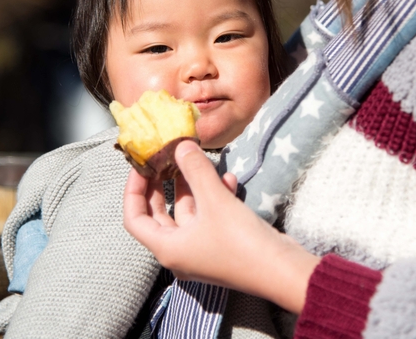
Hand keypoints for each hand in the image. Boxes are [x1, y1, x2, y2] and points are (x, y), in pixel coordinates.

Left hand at [123, 139, 319, 313]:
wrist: (281, 270)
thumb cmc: (240, 241)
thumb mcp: (214, 200)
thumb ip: (195, 169)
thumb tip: (180, 145)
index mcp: (167, 248)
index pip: (134, 218)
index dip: (134, 189)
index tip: (143, 165)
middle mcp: (179, 252)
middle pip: (159, 215)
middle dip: (163, 185)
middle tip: (165, 159)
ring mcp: (201, 251)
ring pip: (188, 213)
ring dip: (194, 187)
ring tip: (201, 163)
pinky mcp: (221, 247)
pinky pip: (209, 218)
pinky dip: (214, 198)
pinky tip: (229, 180)